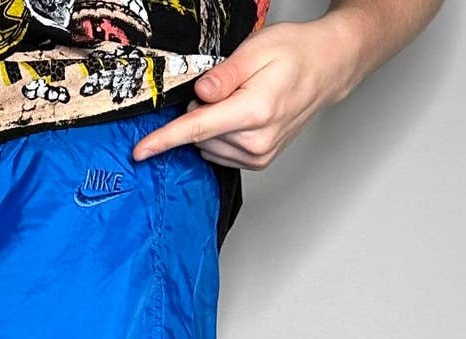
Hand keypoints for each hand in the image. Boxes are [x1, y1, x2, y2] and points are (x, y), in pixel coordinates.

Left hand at [130, 17, 369, 170]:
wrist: (326, 69)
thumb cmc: (295, 54)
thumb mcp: (256, 49)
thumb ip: (224, 75)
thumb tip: (199, 93)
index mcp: (254, 112)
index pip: (197, 128)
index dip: (164, 139)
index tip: (140, 152)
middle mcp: (257, 141)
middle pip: (200, 134)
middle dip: (201, 109)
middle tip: (229, 85)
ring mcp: (259, 155)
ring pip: (207, 145)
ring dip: (212, 123)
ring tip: (241, 98)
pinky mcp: (259, 161)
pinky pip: (220, 152)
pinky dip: (221, 134)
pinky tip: (241, 116)